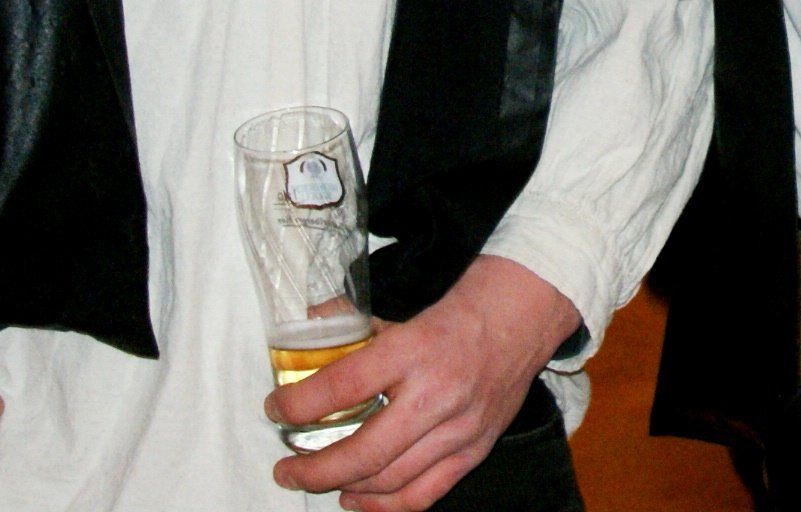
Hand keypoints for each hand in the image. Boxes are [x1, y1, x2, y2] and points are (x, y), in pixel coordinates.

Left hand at [270, 255, 580, 511]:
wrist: (524, 314)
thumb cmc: (462, 310)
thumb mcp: (402, 308)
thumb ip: (354, 326)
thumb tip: (308, 330)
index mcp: (414, 348)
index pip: (342, 386)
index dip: (299, 405)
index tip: (277, 409)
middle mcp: (438, 394)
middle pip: (364, 452)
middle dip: (313, 469)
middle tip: (286, 467)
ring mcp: (460, 428)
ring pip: (390, 480)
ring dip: (343, 488)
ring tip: (316, 481)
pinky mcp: (476, 448)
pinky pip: (424, 494)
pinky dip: (385, 505)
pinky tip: (358, 499)